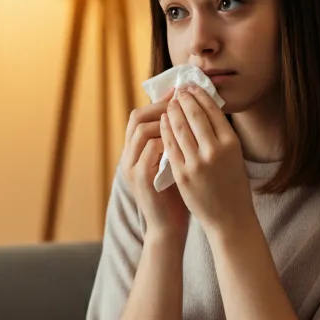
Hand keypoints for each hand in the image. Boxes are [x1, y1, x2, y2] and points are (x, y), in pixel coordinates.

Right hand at [121, 89, 189, 244]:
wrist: (169, 227)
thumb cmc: (176, 196)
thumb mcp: (173, 164)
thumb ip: (175, 143)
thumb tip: (191, 114)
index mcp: (135, 152)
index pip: (140, 115)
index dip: (159, 101)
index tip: (180, 91)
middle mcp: (128, 156)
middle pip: (137, 117)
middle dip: (160, 105)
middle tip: (181, 98)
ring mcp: (132, 167)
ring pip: (142, 130)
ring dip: (165, 120)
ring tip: (184, 116)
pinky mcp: (141, 178)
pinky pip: (151, 148)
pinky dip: (167, 139)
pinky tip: (185, 138)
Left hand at [160, 85, 256, 236]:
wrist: (229, 218)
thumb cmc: (233, 186)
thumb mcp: (235, 157)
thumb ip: (221, 136)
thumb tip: (206, 110)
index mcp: (231, 144)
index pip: (213, 111)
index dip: (200, 96)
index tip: (192, 87)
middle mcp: (214, 151)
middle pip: (195, 115)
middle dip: (184, 99)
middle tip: (178, 90)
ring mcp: (196, 163)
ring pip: (180, 128)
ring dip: (173, 111)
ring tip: (170, 102)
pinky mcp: (182, 174)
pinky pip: (170, 146)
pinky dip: (166, 130)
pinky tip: (164, 121)